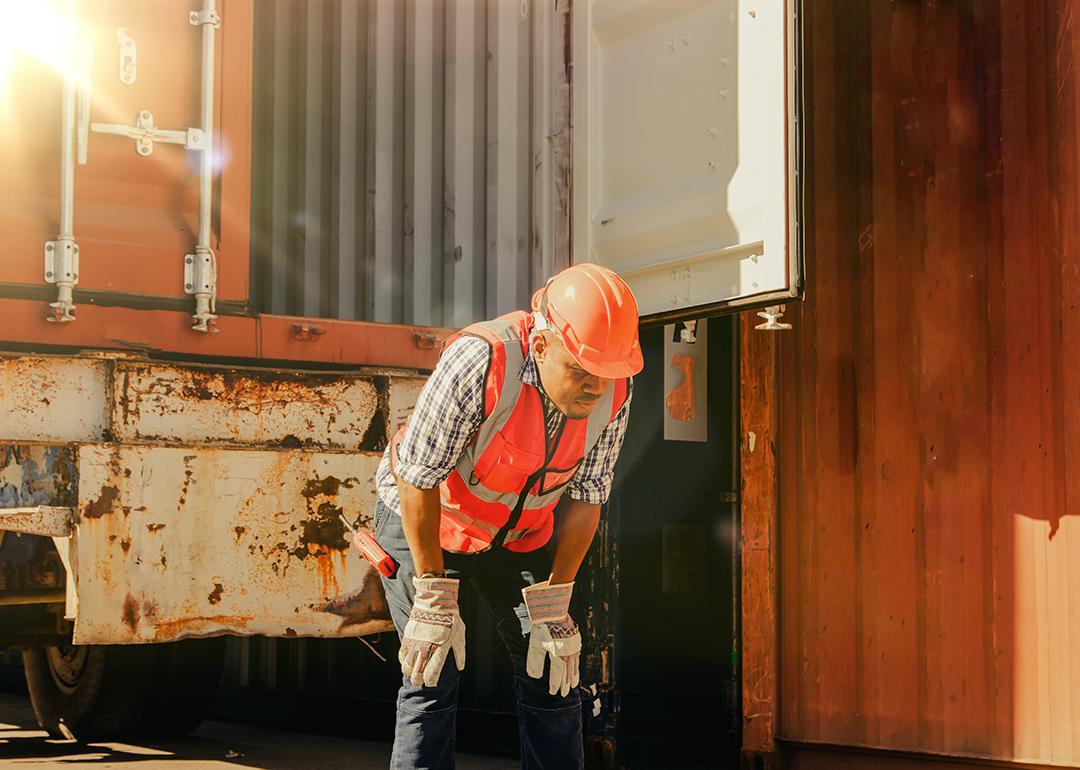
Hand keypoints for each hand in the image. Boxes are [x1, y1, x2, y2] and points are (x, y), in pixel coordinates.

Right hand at [399, 576, 465, 686]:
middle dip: (417, 679)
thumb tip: (461, 667)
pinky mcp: (408, 636)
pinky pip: (402, 653)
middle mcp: (427, 646)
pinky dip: (403, 661)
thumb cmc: (451, 617)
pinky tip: (406, 663)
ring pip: (407, 664)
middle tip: (419, 681)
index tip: (430, 683)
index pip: (433, 669)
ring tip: (412, 674)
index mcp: (441, 646)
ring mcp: (416, 641)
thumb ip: (460, 652)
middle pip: (417, 671)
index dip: (430, 679)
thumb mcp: (460, 634)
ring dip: (409, 672)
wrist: (435, 600)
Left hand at [522, 580, 580, 696]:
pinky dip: (576, 666)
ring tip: (572, 685)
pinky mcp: (575, 641)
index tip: (552, 692)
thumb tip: (534, 676)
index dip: (555, 683)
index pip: (557, 672)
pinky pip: (577, 658)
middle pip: (567, 671)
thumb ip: (534, 660)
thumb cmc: (542, 627)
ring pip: (574, 665)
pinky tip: (575, 671)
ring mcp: (573, 646)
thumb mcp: (534, 643)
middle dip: (565, 684)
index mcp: (557, 651)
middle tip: (564, 694)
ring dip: (572, 676)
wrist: (554, 609)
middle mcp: (568, 650)